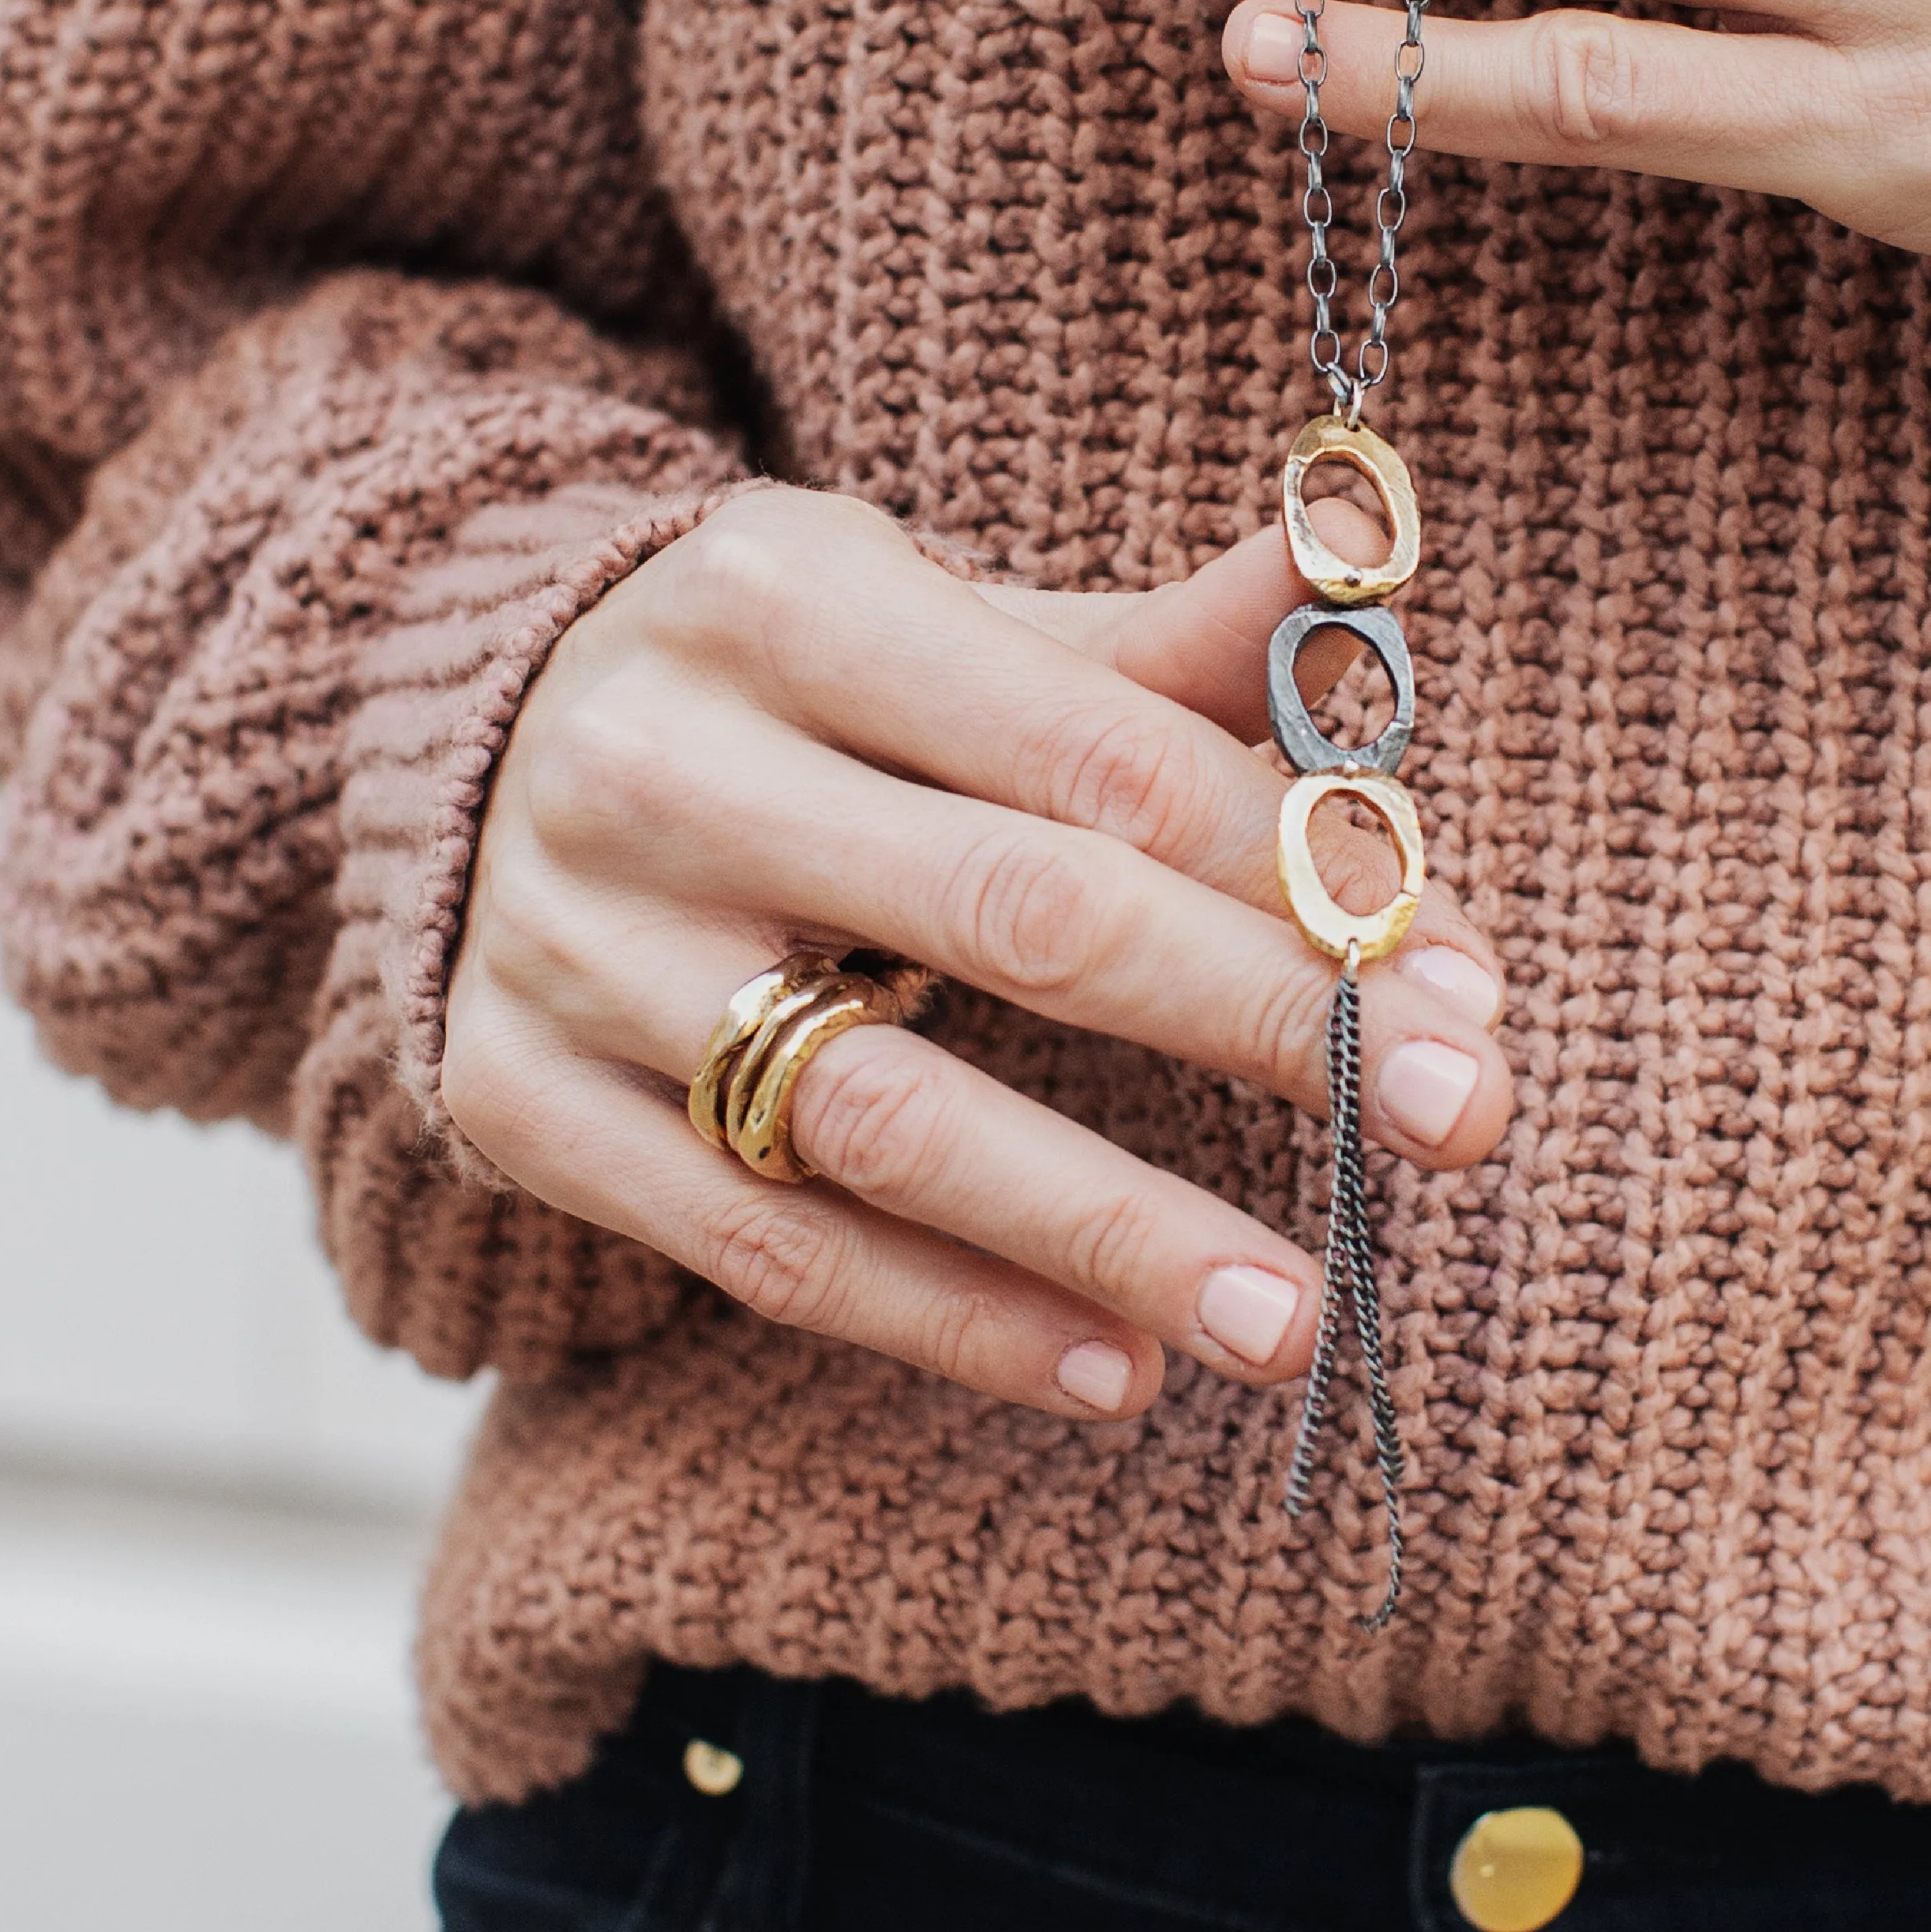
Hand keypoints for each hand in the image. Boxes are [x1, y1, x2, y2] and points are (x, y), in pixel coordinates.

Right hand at [439, 490, 1512, 1420]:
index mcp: (784, 597)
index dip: (1298, 872)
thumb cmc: (786, 684)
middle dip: (1263, 1028)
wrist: (461, 741)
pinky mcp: (523, 1105)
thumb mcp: (938, 617)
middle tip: (1463, 1122)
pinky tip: (1111, 1372)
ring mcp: (578, 947)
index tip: (1469, 980)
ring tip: (1296, 1319)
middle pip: (1018, 916)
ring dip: (1110, 1230)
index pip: (1097, 755)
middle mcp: (659, 761)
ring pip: (881, 1117)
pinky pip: (762, 1244)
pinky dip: (949, 1320)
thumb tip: (1354, 560)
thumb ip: (1147, 644)